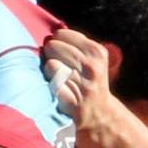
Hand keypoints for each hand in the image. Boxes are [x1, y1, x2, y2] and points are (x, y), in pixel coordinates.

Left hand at [41, 28, 119, 146]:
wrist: (99, 112)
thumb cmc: (90, 81)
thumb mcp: (93, 58)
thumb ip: (75, 43)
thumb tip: (49, 34)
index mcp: (96, 51)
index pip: (62, 34)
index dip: (55, 41)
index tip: (58, 50)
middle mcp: (91, 66)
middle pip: (54, 46)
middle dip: (50, 54)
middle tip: (56, 64)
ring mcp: (82, 83)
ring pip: (50, 63)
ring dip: (48, 70)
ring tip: (57, 77)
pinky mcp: (72, 99)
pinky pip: (50, 83)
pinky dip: (50, 84)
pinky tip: (56, 88)